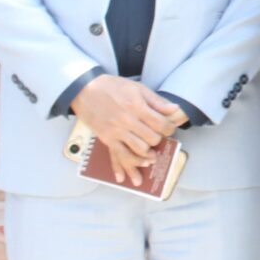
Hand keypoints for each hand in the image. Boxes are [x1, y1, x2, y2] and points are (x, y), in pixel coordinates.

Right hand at [71, 75, 187, 172]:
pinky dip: (127, 165)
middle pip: (152, 138)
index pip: (161, 124)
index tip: (170, 129)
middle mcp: (128, 121)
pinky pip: (119, 155)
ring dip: (148, 154)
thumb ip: (157, 101)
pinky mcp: (106, 138)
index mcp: (137, 106)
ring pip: (138, 150)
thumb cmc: (112, 87)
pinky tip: (132, 172)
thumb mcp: (137, 88)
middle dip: (159, 140)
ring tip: (152, 154)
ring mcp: (116, 131)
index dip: (170, 129)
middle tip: (160, 138)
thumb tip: (175, 110)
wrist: (85, 90)